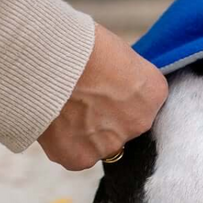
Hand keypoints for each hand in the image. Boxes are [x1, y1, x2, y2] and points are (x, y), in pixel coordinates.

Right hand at [37, 24, 167, 170]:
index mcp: (153, 93)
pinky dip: (64, 143)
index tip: (104, 83)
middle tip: (82, 97)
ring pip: (99, 143)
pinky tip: (53, 122)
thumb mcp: (118, 51)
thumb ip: (124, 76)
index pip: (144, 100)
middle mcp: (138, 122)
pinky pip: (75, 154)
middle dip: (107, 115)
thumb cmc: (82, 45)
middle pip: (124, 125)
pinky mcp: (80, 158)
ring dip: (86, 131)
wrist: (50, 61)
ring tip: (64, 108)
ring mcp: (110, 144)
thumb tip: (115, 83)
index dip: (121, 92)